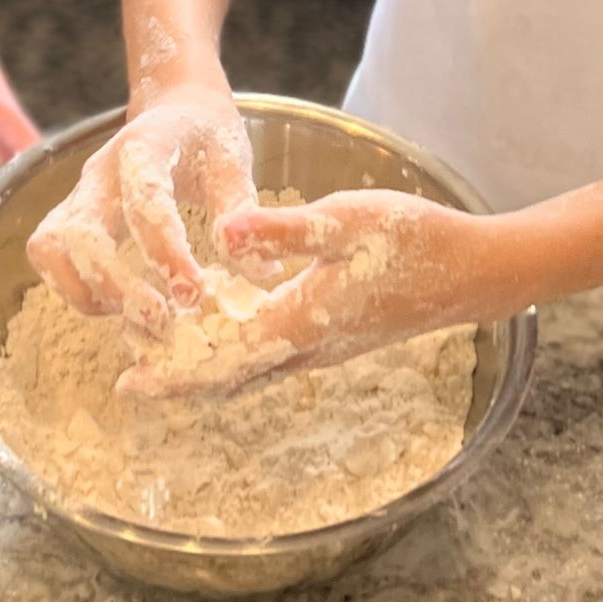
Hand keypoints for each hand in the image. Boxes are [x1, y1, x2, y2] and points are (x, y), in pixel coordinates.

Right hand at [26, 79, 258, 329]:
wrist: (175, 110)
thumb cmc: (206, 139)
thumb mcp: (233, 160)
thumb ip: (241, 209)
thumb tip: (257, 270)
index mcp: (144, 146)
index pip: (145, 200)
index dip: (166, 252)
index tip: (193, 294)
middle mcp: (100, 170)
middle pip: (82, 231)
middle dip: (115, 284)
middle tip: (160, 319)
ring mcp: (77, 194)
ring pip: (52, 246)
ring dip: (87, 291)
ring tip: (137, 318)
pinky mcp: (67, 216)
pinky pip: (49, 256)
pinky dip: (76, 289)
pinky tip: (119, 306)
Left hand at [119, 189, 507, 397]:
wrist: (473, 272)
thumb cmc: (414, 239)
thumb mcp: (346, 219)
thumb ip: (284, 228)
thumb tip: (225, 232)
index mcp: (301, 322)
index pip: (223, 360)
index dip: (173, 373)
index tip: (129, 382)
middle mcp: (307, 348)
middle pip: (229, 377)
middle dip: (178, 376)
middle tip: (129, 369)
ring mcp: (323, 347)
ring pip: (250, 370)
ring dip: (206, 366)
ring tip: (163, 353)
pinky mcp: (335, 336)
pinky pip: (272, 357)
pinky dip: (236, 353)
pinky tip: (226, 329)